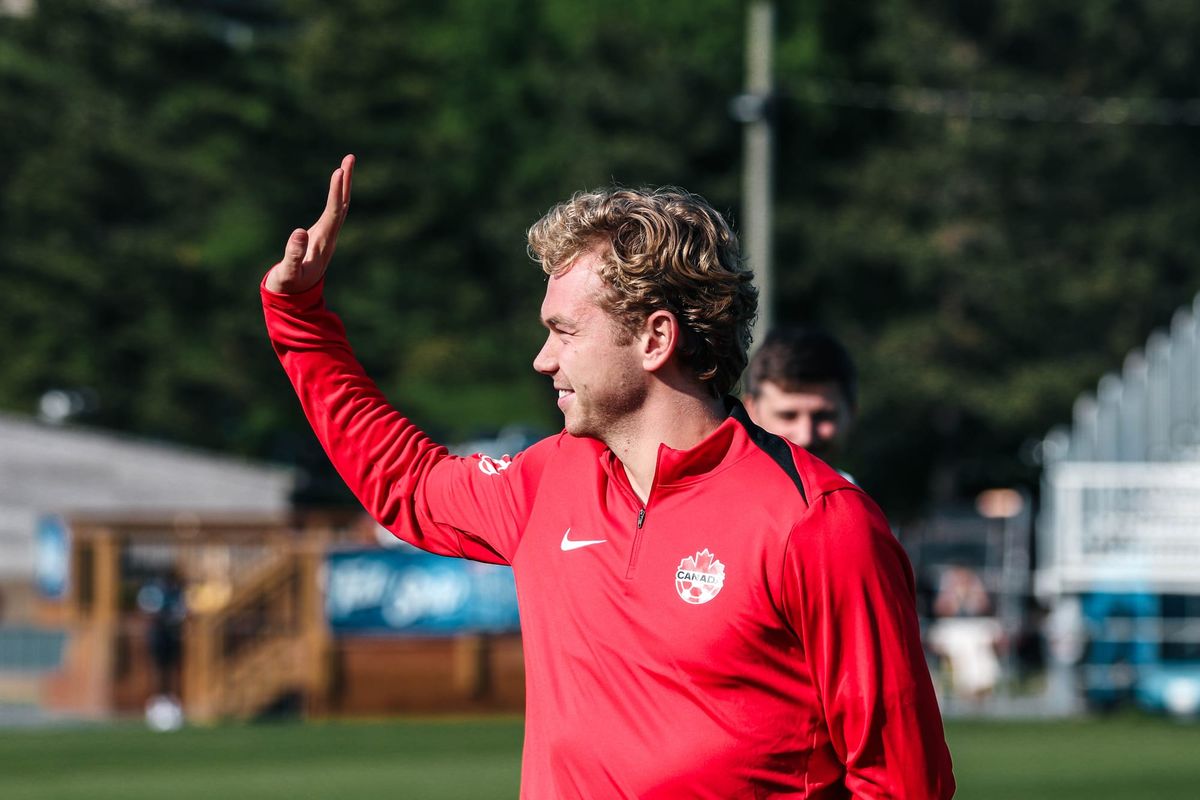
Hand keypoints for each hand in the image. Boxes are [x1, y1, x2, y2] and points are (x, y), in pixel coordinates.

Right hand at [264, 154, 354, 293]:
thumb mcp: (288, 272)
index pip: (333, 213)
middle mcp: (329, 236)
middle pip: (341, 205)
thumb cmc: (289, 285)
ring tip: (346, 163)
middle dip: (345, 182)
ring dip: (343, 185)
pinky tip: (339, 183)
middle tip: (350, 157)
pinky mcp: (321, 235)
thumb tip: (298, 232)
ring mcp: (327, 235)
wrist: (295, 299)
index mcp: (323, 242)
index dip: (336, 193)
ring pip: (339, 206)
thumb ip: (293, 254)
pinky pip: (333, 210)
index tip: (339, 172)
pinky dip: (336, 194)